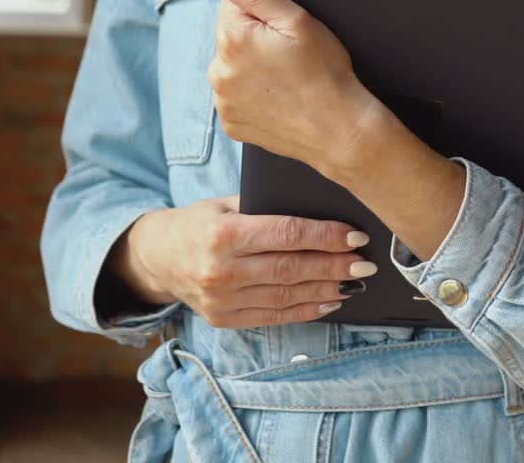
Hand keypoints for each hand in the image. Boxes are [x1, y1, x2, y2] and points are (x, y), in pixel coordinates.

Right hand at [114, 195, 376, 328]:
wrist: (158, 258)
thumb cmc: (199, 223)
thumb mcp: (225, 204)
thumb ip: (266, 208)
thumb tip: (320, 209)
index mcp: (222, 234)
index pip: (287, 234)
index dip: (326, 236)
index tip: (356, 235)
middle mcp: (220, 269)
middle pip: (292, 268)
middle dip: (335, 265)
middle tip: (365, 262)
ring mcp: (222, 299)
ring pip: (287, 295)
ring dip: (326, 289)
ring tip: (354, 281)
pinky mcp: (224, 319)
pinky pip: (275, 316)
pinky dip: (306, 309)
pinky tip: (330, 300)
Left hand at [204, 0, 384, 180]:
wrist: (340, 130)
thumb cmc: (326, 73)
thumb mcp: (297, 20)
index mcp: (232, 38)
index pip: (232, 3)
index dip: (263, 11)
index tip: (285, 31)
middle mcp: (218, 71)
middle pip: (229, 36)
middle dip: (254, 38)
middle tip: (290, 55)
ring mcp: (222, 100)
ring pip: (231, 66)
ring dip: (251, 66)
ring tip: (286, 78)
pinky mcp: (230, 122)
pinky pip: (235, 96)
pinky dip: (252, 93)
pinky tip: (278, 96)